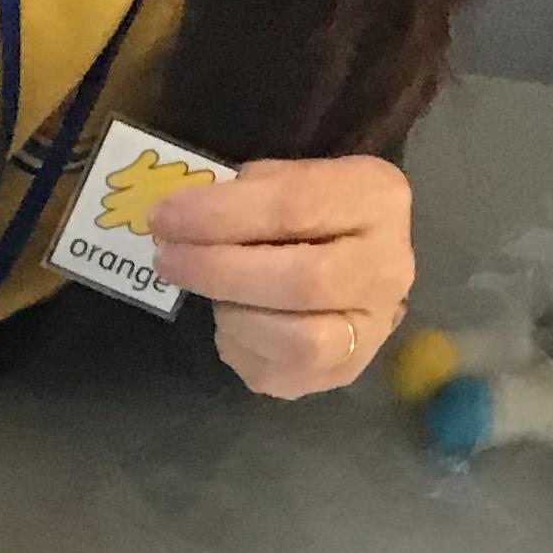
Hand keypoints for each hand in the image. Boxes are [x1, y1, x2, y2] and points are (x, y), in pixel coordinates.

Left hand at [144, 156, 418, 400]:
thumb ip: (245, 193)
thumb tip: (182, 218)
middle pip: (304, 281)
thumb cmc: (306, 212)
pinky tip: (232, 320)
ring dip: (234, 314)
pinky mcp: (341, 373)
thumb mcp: (283, 178)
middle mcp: (388, 267)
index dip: (221, 215)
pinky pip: (280, 371)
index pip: (296, 206)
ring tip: (207, 291)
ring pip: (298, 339)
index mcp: (377, 199)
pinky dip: (240, 344)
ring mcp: (372, 328)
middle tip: (166, 258)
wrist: (348, 262)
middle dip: (220, 271)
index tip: (164, 216)